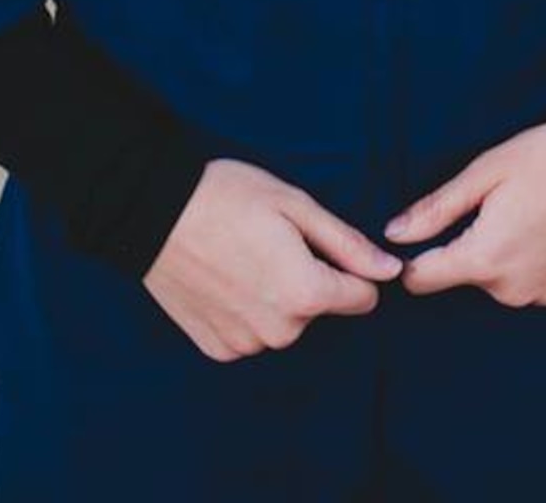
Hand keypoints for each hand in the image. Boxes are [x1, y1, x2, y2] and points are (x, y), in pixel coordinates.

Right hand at [144, 158, 401, 361]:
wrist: (153, 210)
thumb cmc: (227, 196)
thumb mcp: (295, 204)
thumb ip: (347, 243)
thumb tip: (392, 270)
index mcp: (306, 292)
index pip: (362, 298)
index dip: (349, 267)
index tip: (320, 244)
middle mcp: (279, 330)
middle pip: (318, 309)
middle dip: (307, 279)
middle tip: (269, 241)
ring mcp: (245, 343)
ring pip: (283, 323)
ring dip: (274, 297)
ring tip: (242, 256)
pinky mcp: (217, 349)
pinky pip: (250, 334)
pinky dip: (244, 311)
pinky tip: (223, 278)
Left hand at [387, 109, 545, 308]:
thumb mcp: (486, 171)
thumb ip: (436, 209)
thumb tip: (393, 233)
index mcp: (485, 258)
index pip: (422, 280)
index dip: (411, 257)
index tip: (420, 232)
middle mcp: (513, 290)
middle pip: (466, 274)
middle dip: (468, 242)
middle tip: (497, 200)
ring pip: (500, 279)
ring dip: (502, 252)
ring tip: (528, 207)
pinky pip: (533, 281)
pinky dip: (533, 258)